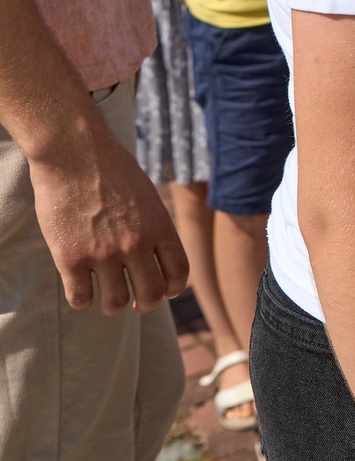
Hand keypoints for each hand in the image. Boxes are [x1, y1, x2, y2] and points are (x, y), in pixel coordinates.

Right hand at [27, 115, 188, 313]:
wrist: (74, 153)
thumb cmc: (111, 168)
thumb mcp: (147, 195)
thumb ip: (152, 225)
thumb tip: (154, 250)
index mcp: (160, 227)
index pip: (179, 273)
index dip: (173, 289)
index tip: (165, 292)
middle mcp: (136, 244)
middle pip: (151, 295)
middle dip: (145, 305)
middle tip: (136, 303)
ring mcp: (102, 253)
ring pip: (115, 303)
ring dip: (113, 306)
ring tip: (109, 300)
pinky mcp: (69, 258)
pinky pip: (80, 298)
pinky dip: (82, 301)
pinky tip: (81, 292)